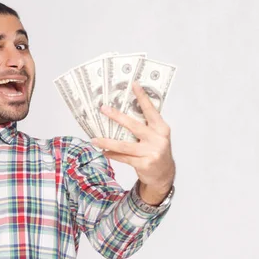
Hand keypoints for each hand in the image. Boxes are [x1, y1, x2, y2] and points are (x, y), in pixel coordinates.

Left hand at [91, 82, 175, 203]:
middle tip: (103, 109)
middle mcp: (158, 139)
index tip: (133, 84)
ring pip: (124, 145)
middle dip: (117, 116)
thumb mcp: (156, 136)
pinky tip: (103, 152)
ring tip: (94, 139)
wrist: (164, 174)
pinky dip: (112, 154)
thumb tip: (122, 113)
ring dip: (107, 142)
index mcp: (161, 128)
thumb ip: (145, 126)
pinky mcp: (144, 164)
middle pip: (134, 125)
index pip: (151, 110)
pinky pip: (123, 157)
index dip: (142, 97)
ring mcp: (151, 152)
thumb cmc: (156, 151)